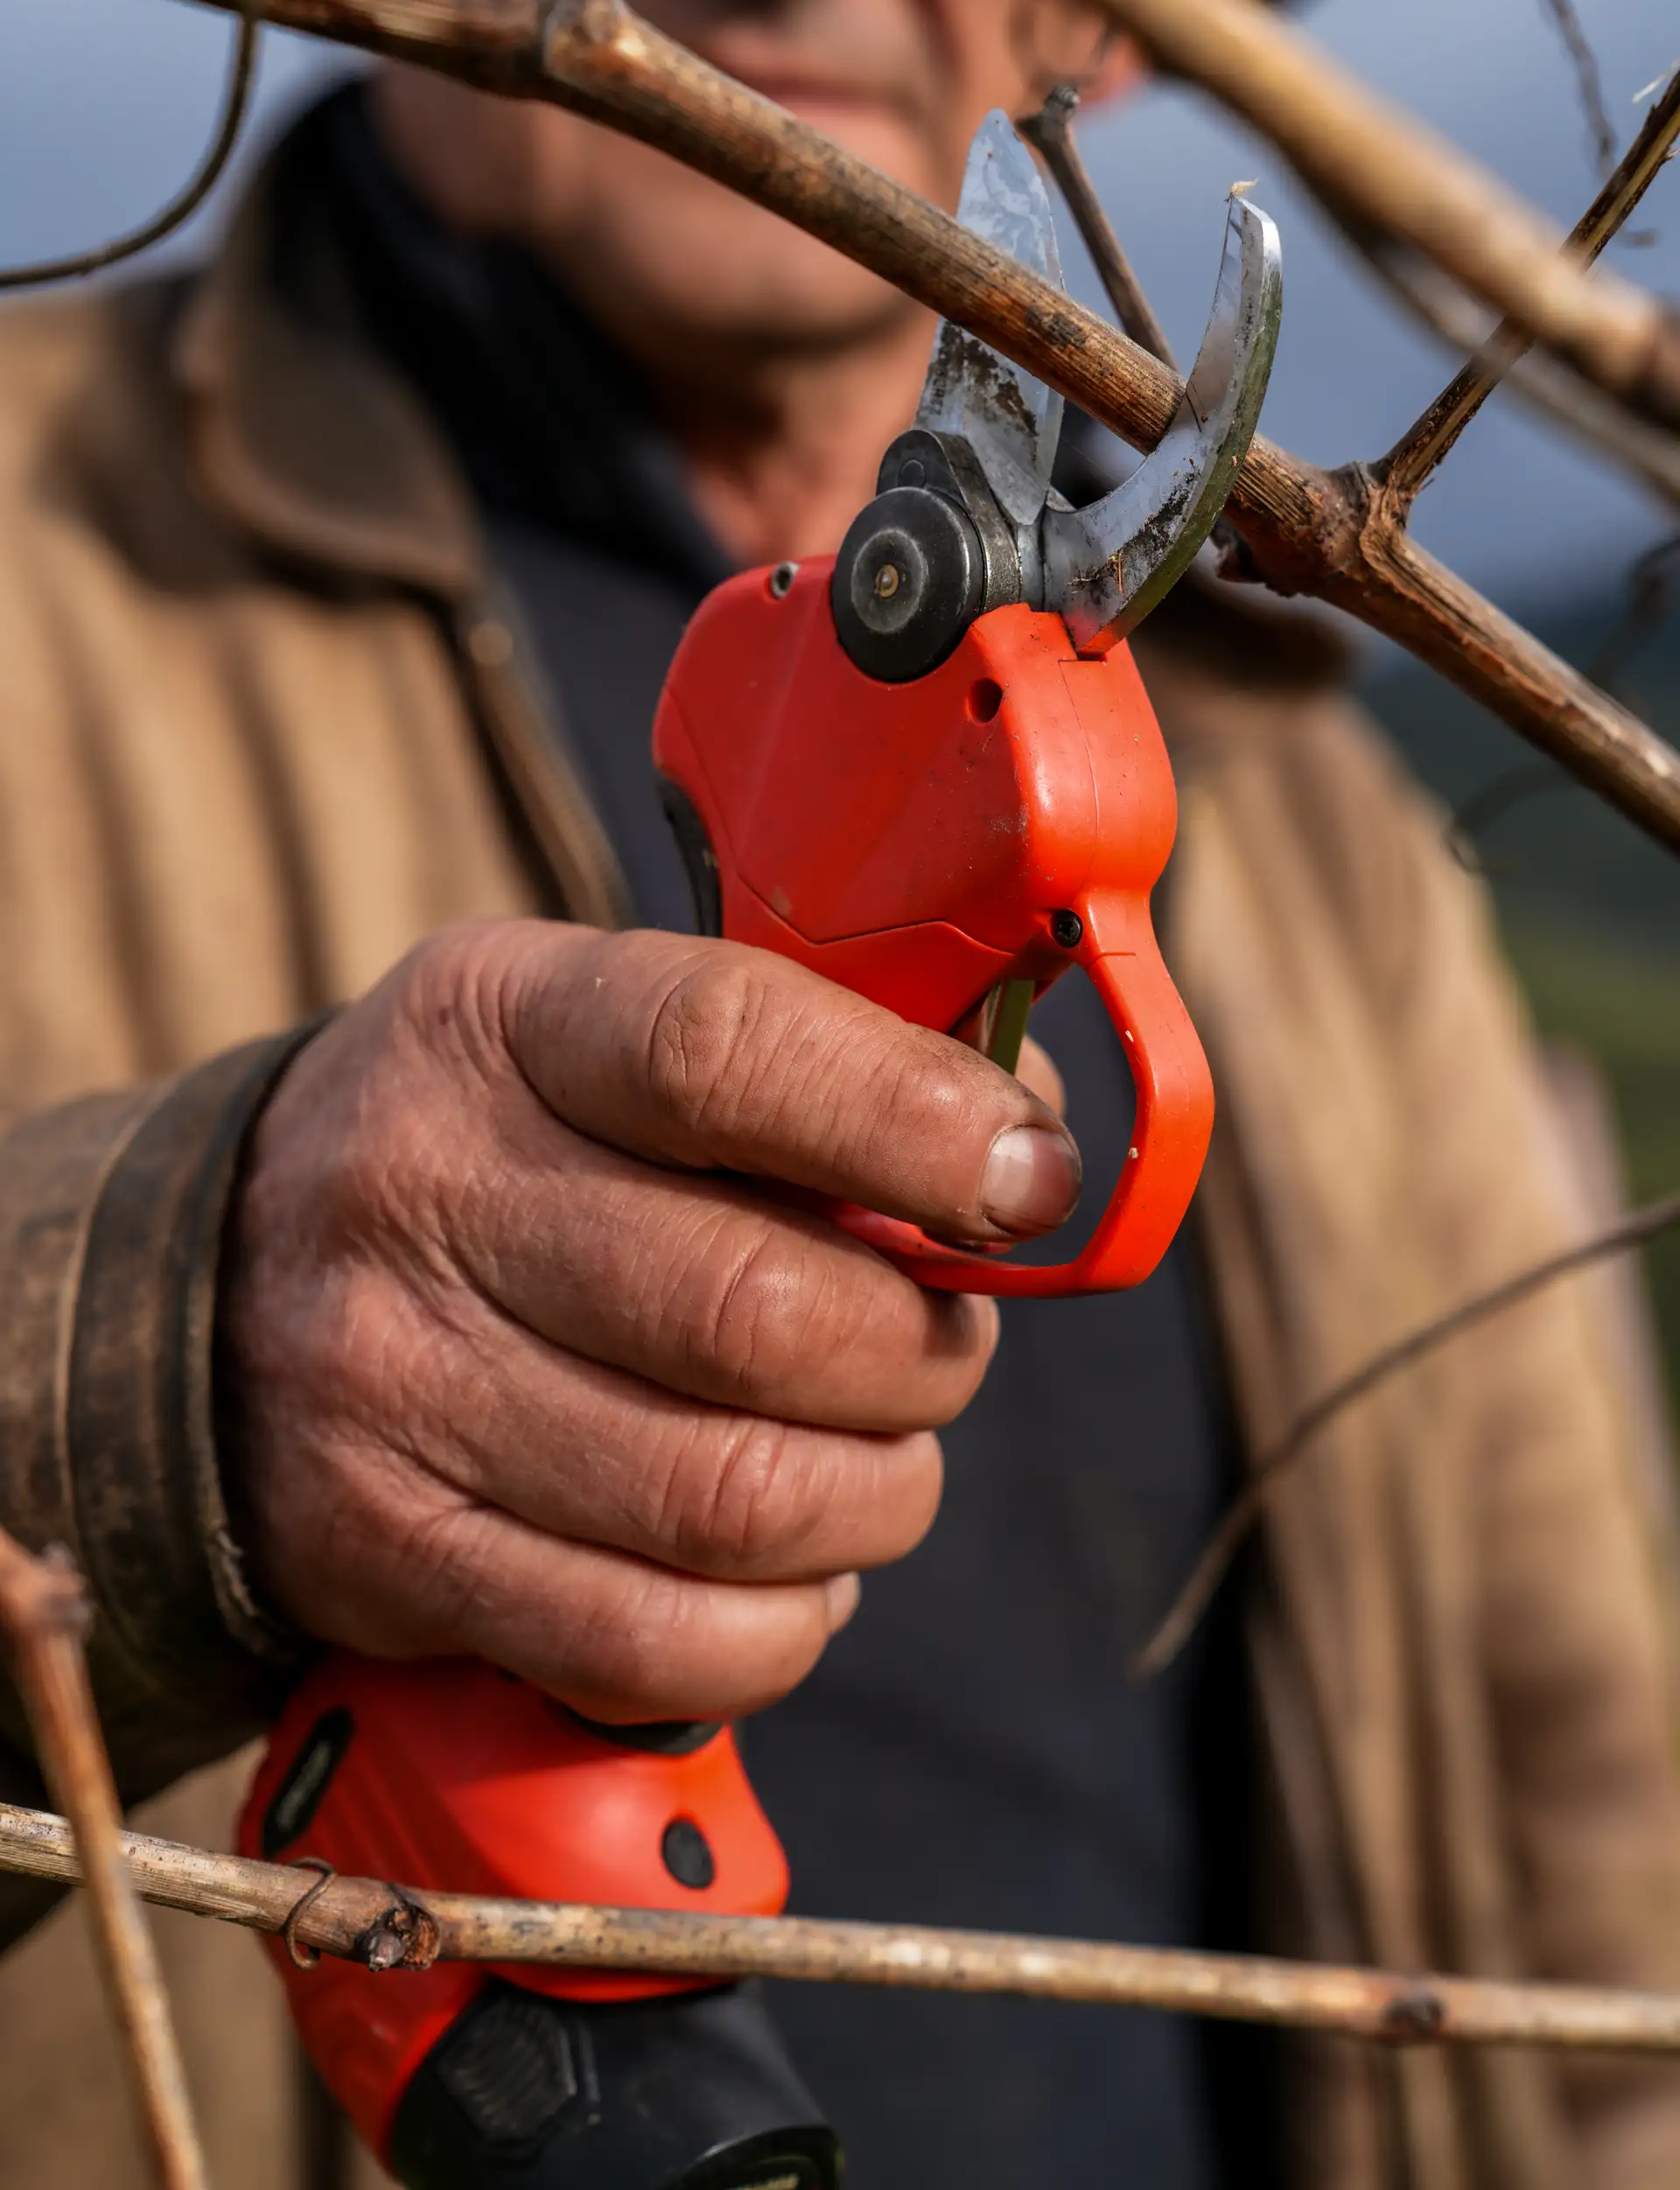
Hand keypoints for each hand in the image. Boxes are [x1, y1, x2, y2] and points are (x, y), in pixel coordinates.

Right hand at [221, 922, 1080, 1722]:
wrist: (217, 1287)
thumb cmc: (501, 1142)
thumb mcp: (603, 1028)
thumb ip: (813, 1059)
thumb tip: (1032, 1149)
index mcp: (504, 1020)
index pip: (725, 1052)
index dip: (913, 1123)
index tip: (1027, 1183)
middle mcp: (425, 1194)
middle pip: (759, 1312)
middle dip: (920, 1353)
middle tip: (942, 1344)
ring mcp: (392, 1387)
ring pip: (731, 1500)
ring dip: (874, 1496)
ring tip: (878, 1457)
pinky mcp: (387, 1554)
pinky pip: (651, 1643)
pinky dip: (779, 1626)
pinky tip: (790, 1569)